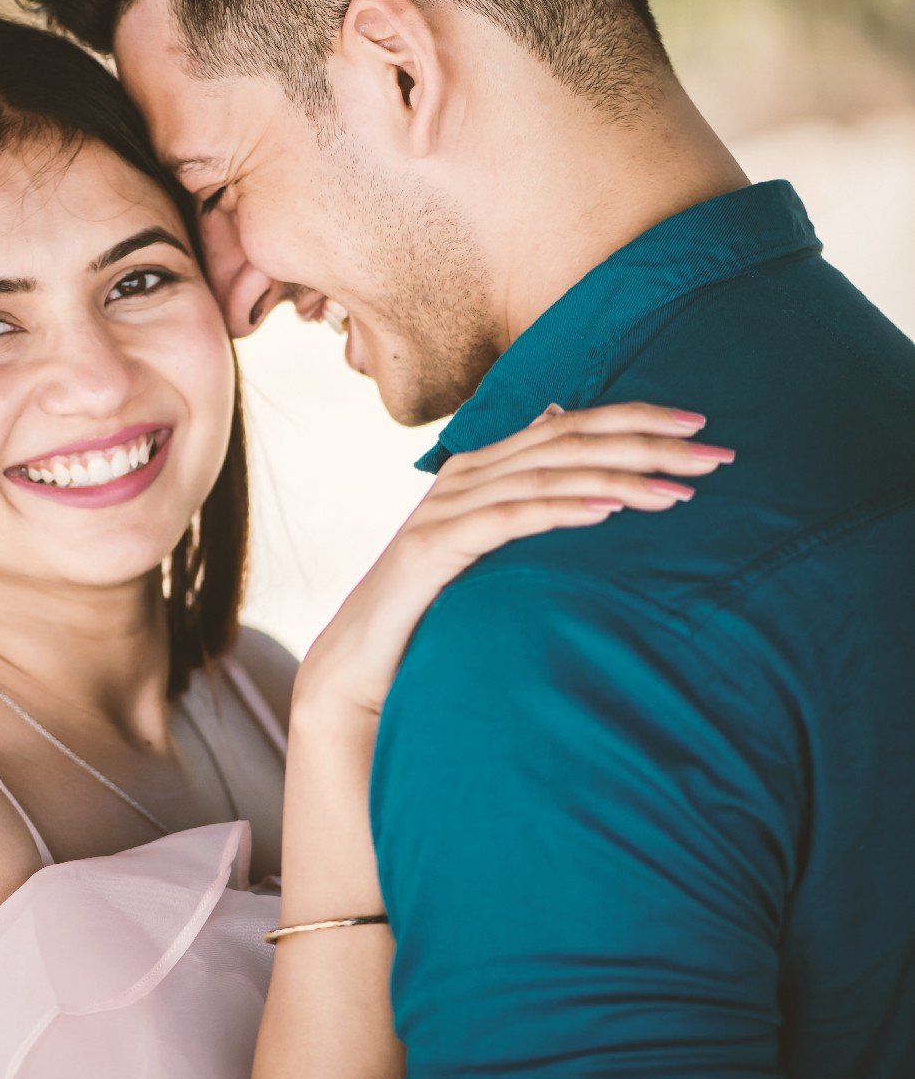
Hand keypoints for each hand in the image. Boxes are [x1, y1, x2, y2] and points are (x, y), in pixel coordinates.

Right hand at [293, 402, 733, 727]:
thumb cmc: (433, 606)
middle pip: (570, 442)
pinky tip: (608, 510)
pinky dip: (561, 509)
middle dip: (648, 444)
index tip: (701, 427)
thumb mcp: (488, 543)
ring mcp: (447, 507)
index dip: (637, 419)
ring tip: (680, 491)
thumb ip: (526, 493)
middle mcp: (467, 475)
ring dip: (620, 478)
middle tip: (715, 455)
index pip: (573, 425)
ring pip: (546, 475)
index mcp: (485, 466)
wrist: (361, 659)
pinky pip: (509, 520)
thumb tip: (562, 427)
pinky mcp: (433, 547)